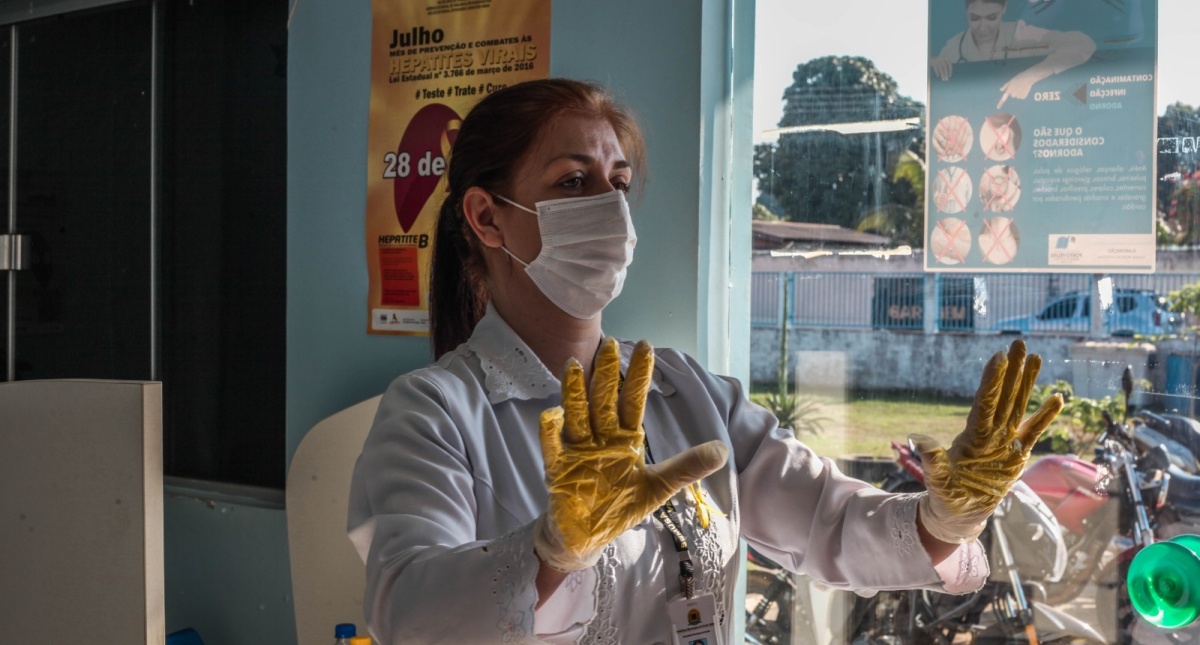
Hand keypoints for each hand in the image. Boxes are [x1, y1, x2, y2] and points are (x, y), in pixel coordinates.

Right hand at [534, 338, 728, 571]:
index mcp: (625, 440)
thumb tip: (723, 450)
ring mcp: (578, 452)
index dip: (639, 375)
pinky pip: (552, 446)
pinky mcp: (559, 470)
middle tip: (610, 344)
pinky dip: (551, 431)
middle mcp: (601, 439)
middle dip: (606, 375)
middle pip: (603, 402)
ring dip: (575, 392)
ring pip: (577, 416)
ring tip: (575, 365)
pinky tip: (554, 415)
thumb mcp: (658, 488)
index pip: (633, 401)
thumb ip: (686, 467)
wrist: (587, 537)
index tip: (647, 346)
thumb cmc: (619, 507)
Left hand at [912, 339, 1062, 543]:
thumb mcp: (938, 481)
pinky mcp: (1017, 456)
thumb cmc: (946, 496)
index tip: (998, 356)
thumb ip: (933, 462)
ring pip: (1019, 406)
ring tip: (1037, 358)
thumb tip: (920, 440)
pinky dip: (1045, 416)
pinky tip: (1056, 398)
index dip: (992, 380)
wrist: (959, 513)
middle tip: (1020, 343)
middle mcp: (990, 434)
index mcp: (972, 437)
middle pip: (1004, 396)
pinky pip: (1034, 431)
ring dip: (1027, 383)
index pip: (985, 403)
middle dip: (1013, 370)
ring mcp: (1004, 442)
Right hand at [930, 56, 953, 81]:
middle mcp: (942, 59)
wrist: (930, 57)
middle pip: (945, 67)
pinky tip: (938, 75)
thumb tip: (948, 73)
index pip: (949, 65)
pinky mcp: (933, 62)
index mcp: (946, 58)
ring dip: (942, 74)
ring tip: (943, 79)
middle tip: (946, 79)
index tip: (950, 76)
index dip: (950, 71)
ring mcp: (937, 60)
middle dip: (946, 74)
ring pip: (940, 68)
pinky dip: (937, 72)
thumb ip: (946, 65)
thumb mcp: (943, 61)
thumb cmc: (938, 60)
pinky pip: (935, 68)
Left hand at [997, 66, 1051, 107]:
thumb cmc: (1018, 78)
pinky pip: (1021, 96)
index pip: (1003, 98)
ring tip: (1022, 87)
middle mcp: (1013, 95)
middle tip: (1017, 86)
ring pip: (1017, 96)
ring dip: (1019, 92)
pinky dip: (1023, 93)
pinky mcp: (1023, 97)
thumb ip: (1005, 86)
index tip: (998, 108)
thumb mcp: (1010, 81)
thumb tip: (1001, 90)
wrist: (1028, 78)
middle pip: (1012, 95)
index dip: (1000, 103)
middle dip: (1014, 91)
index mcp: (1009, 90)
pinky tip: (1024, 89)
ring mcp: (1018, 96)